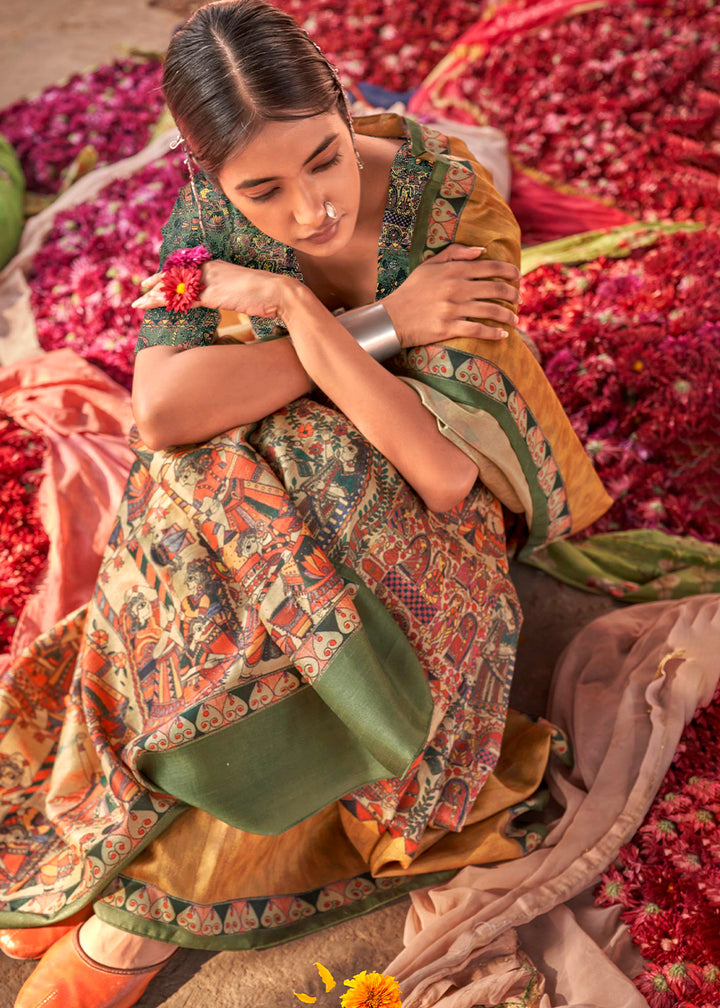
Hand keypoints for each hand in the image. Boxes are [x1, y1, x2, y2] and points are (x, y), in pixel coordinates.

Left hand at [132, 260, 299, 318]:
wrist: (280, 293)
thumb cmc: (269, 295)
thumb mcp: (248, 289)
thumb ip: (236, 290)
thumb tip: (235, 297)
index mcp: (219, 265)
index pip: (189, 267)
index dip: (173, 273)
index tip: (161, 278)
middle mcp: (211, 268)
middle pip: (177, 273)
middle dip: (158, 281)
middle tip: (143, 286)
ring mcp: (210, 280)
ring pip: (175, 286)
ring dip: (155, 294)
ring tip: (139, 301)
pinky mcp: (211, 294)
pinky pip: (181, 298)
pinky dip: (163, 302)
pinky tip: (152, 306)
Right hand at [382, 244, 519, 346]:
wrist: (392, 317)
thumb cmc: (412, 290)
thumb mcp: (429, 265)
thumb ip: (454, 253)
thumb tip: (480, 250)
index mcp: (453, 270)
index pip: (490, 267)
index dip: (509, 271)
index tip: (518, 276)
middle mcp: (455, 288)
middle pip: (495, 289)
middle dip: (512, 294)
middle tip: (518, 300)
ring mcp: (452, 308)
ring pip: (490, 310)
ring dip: (507, 315)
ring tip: (514, 319)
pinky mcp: (448, 327)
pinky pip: (478, 330)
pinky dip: (494, 333)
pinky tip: (503, 335)